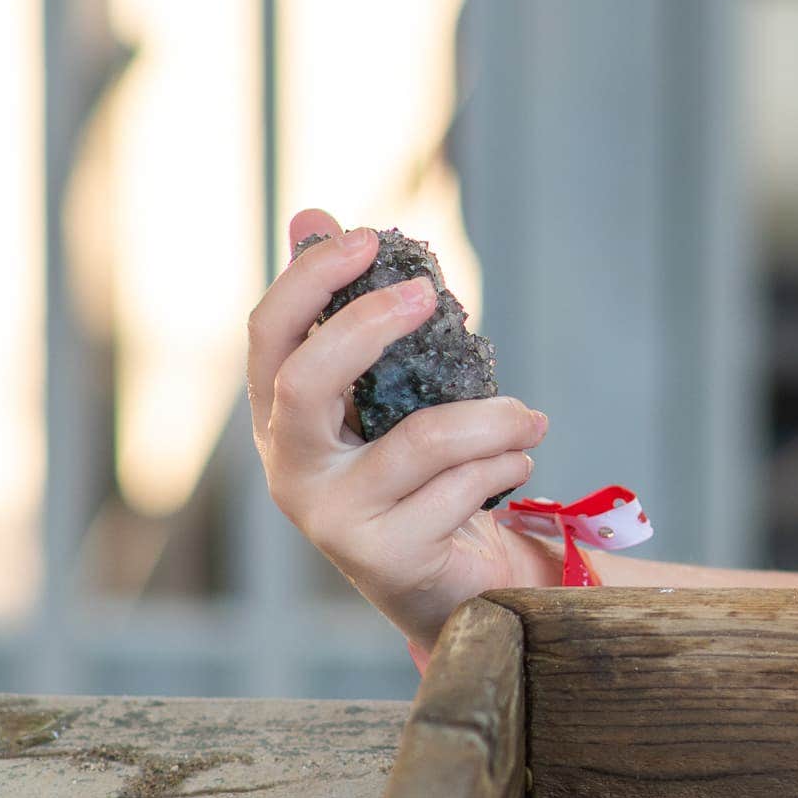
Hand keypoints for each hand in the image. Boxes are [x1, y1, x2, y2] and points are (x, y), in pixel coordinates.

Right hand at [248, 206, 558, 648]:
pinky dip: (508, 462)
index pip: (268, 335)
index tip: (366, 237)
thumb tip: (312, 216)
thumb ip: (356, 315)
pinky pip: (464, 484)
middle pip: (305, 379)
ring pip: (424, 438)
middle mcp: (291, 470)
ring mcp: (332, 520)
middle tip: (431, 293)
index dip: (308, 280)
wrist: (455, 581)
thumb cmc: (421, 474)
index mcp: (284, 420)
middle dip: (370, 324)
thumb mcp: (390, 394)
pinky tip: (518, 465)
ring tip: (530, 418)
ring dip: (497, 417)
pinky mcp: (386, 557)